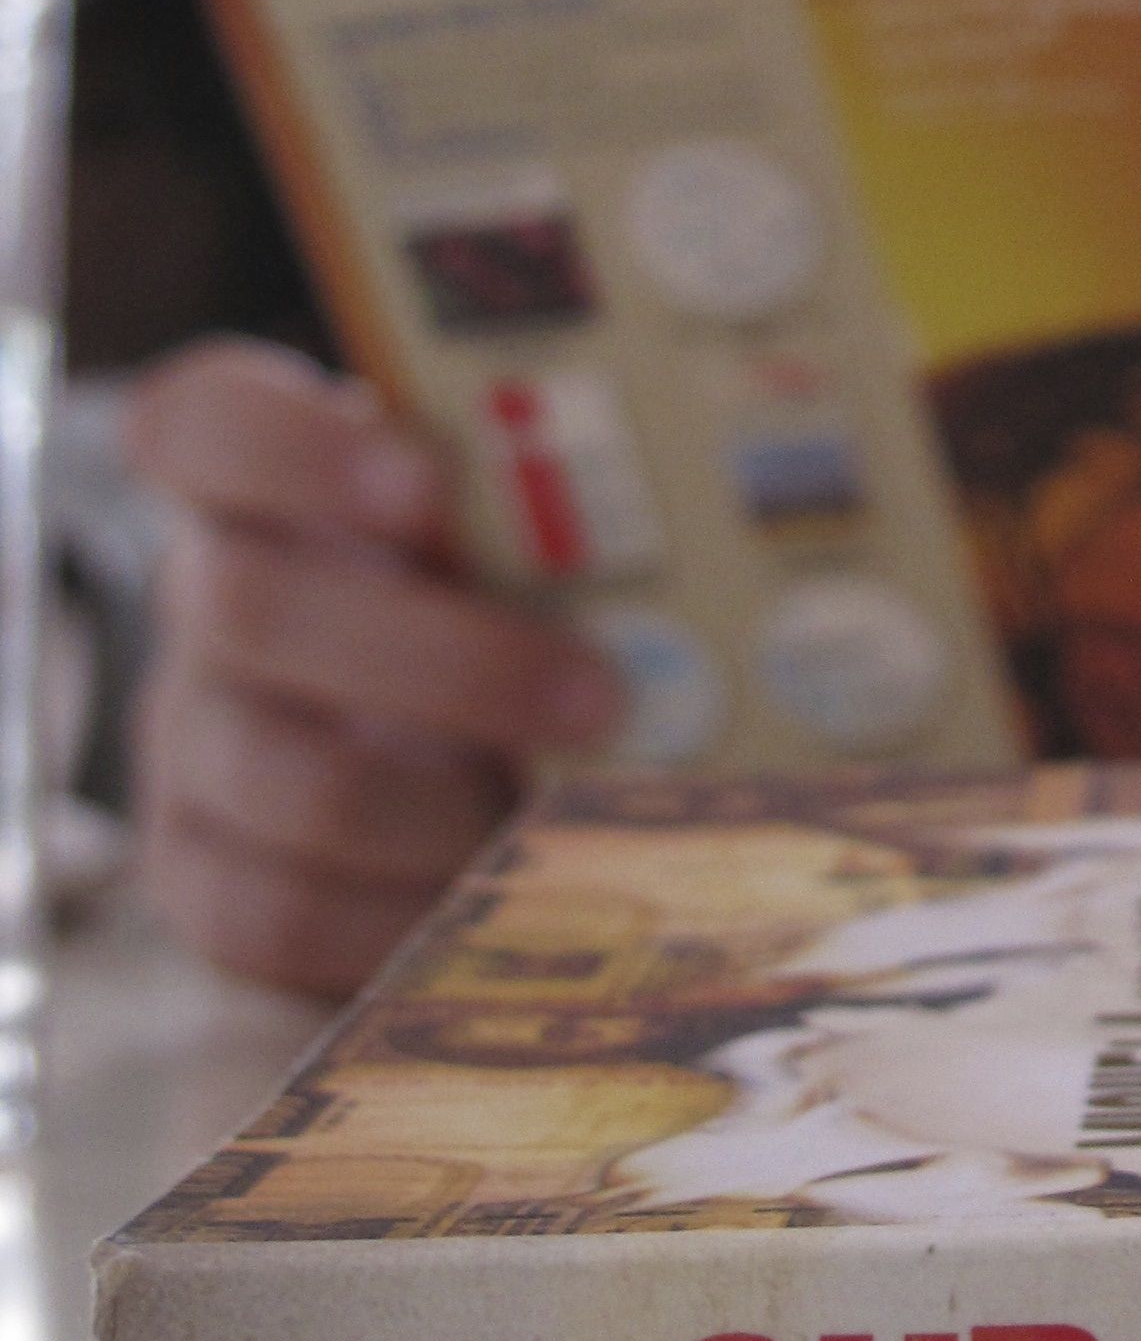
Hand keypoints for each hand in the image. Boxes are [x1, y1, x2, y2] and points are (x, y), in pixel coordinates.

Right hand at [125, 340, 622, 997]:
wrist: (441, 759)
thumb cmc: (514, 598)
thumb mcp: (522, 532)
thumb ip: (561, 507)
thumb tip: (749, 498)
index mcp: (267, 484)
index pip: (205, 421)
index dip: (289, 447)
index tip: (424, 483)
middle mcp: (208, 601)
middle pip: (255, 609)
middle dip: (443, 659)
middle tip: (602, 694)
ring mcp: (191, 744)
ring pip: (278, 774)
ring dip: (436, 809)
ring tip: (559, 819)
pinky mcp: (201, 879)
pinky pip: (274, 909)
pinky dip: (396, 918)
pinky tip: (493, 906)